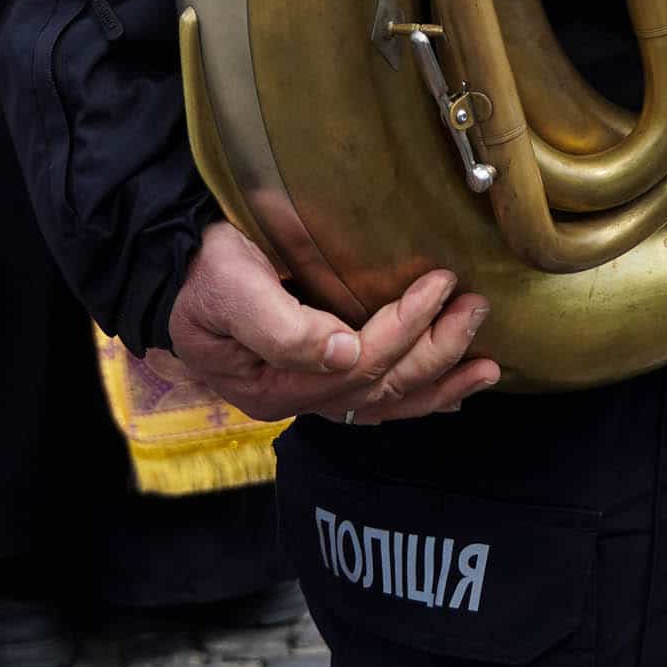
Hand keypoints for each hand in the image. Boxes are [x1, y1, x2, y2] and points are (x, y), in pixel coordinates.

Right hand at [155, 218, 499, 425]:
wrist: (178, 266)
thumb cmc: (203, 271)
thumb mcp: (229, 288)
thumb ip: (281, 326)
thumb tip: (343, 352)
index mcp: (273, 385)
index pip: (357, 366)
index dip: (404, 329)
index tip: (440, 284)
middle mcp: (296, 397)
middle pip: (380, 387)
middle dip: (435, 351)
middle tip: (476, 308)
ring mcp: (310, 389)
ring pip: (385, 400)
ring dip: (439, 380)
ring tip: (487, 364)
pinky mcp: (321, 372)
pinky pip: (376, 395)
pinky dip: (419, 394)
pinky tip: (453, 391)